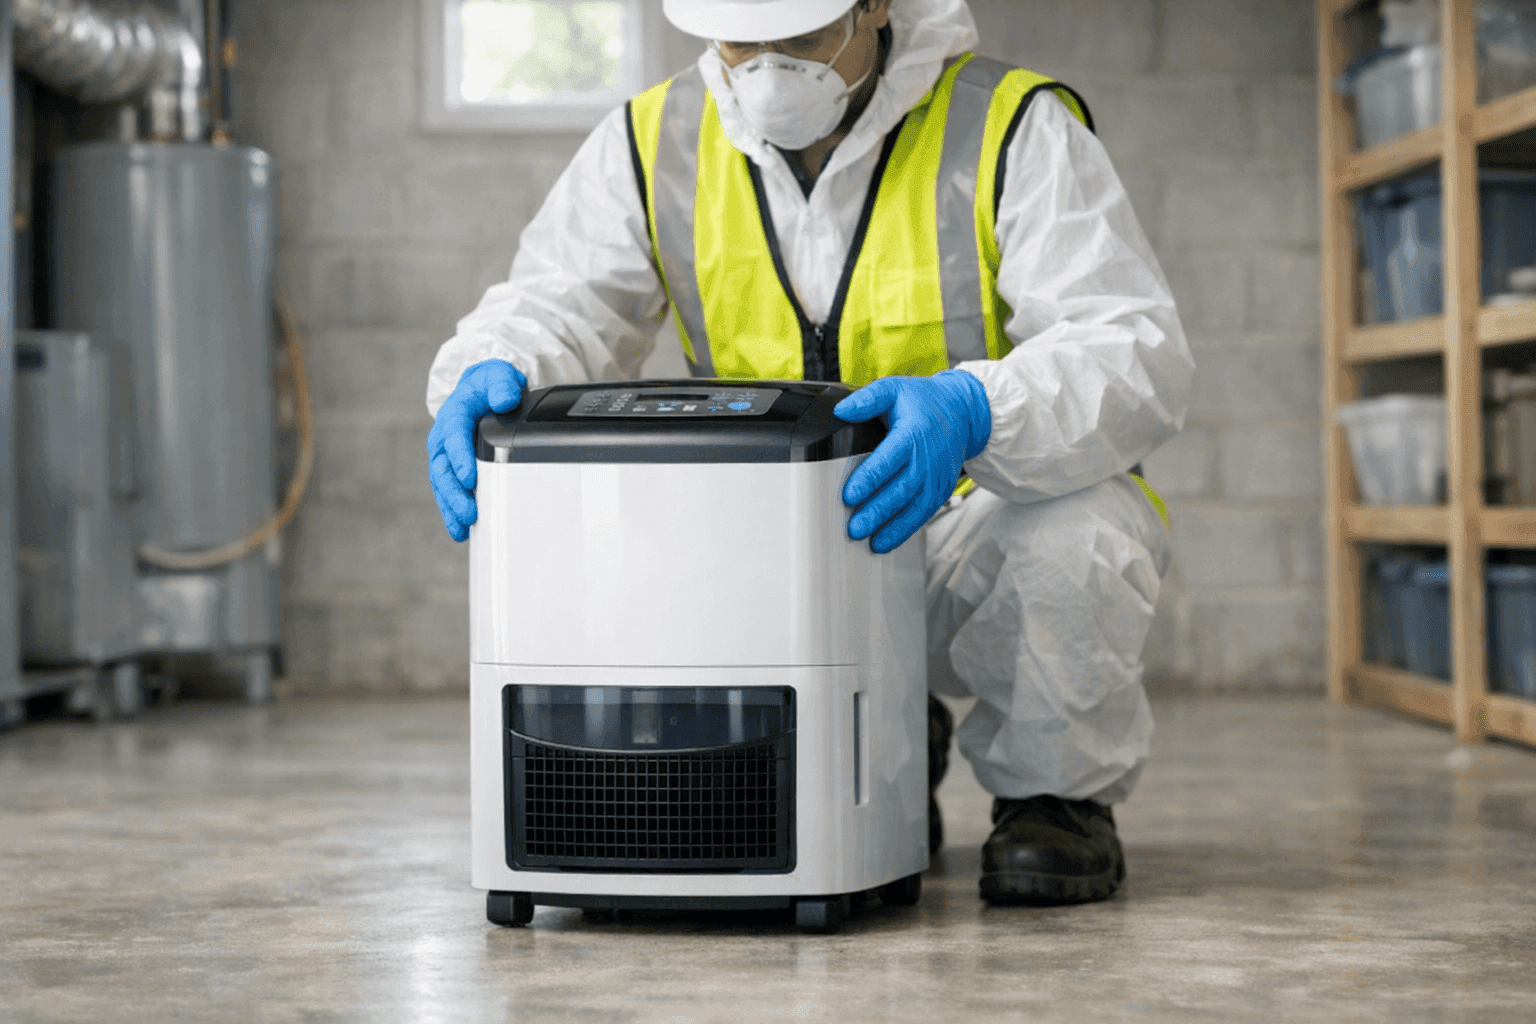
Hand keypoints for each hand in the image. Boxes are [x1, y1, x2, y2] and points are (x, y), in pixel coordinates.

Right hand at [427, 359, 526, 541]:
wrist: (482, 392)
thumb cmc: (491, 386)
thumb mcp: (498, 375)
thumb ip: (501, 383)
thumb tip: (505, 399)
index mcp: (454, 414)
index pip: (454, 436)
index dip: (460, 458)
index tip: (470, 478)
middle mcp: (445, 438)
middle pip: (444, 468)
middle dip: (455, 492)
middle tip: (469, 512)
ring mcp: (447, 457)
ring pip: (443, 485)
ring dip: (452, 507)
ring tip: (464, 526)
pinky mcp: (453, 471)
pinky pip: (449, 493)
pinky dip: (452, 512)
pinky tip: (461, 532)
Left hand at [833, 370, 990, 552]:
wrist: (964, 413)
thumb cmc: (924, 402)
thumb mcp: (895, 389)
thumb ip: (868, 399)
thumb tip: (842, 410)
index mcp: (913, 434)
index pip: (888, 461)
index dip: (869, 480)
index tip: (849, 495)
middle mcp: (927, 459)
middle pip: (900, 490)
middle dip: (877, 511)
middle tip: (854, 528)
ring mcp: (936, 477)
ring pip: (913, 507)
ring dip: (892, 527)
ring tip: (870, 542)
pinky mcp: (940, 490)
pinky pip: (923, 514)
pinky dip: (905, 530)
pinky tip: (886, 541)